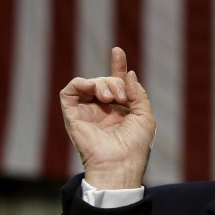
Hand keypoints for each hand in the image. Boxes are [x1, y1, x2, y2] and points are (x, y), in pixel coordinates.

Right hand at [60, 47, 155, 188]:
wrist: (119, 163)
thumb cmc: (135, 146)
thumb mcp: (145, 117)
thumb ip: (138, 93)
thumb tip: (129, 73)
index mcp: (120, 111)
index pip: (116, 84)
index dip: (117, 67)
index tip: (117, 51)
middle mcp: (102, 111)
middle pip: (105, 81)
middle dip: (114, 81)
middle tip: (122, 96)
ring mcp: (87, 112)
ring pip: (89, 84)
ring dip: (102, 83)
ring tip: (110, 97)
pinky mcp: (72, 115)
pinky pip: (69, 91)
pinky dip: (81, 83)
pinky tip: (93, 89)